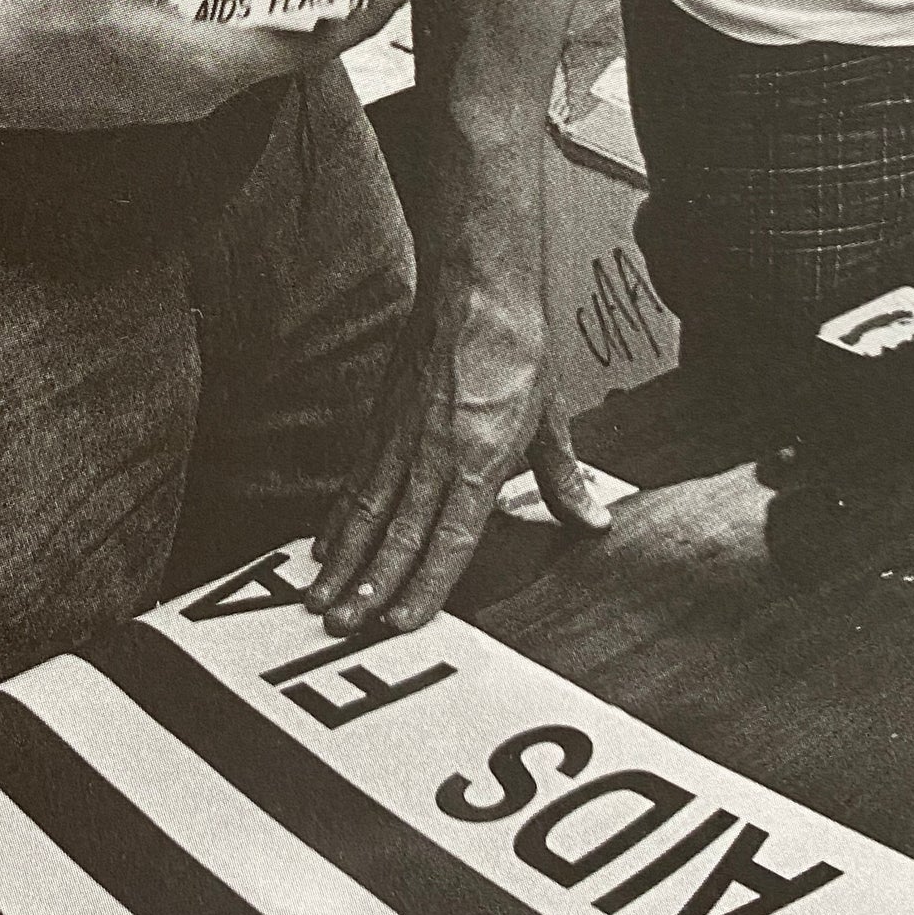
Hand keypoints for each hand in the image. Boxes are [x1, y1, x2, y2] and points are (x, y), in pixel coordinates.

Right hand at [0, 0, 406, 131]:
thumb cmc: (53, 24)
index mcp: (210, 65)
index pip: (308, 46)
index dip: (358, 20)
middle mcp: (207, 91)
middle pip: (284, 48)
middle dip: (318, 2)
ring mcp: (183, 96)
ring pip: (248, 50)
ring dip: (272, 7)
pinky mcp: (160, 91)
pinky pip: (215, 54)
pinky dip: (234, 19)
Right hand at [307, 259, 612, 636]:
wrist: (476, 288)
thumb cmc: (517, 348)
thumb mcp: (550, 419)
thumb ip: (564, 480)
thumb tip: (593, 522)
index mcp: (481, 458)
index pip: (451, 537)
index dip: (426, 584)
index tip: (401, 621)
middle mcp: (436, 454)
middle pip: (399, 534)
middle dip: (369, 586)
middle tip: (343, 627)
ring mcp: (403, 438)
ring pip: (368, 512)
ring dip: (344, 561)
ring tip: (320, 599)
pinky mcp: (383, 420)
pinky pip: (357, 481)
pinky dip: (338, 518)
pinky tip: (324, 545)